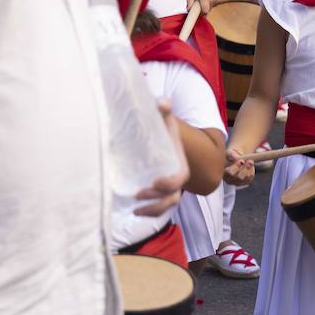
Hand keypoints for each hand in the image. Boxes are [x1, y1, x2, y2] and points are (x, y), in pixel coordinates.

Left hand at [133, 101, 187, 215]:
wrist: (158, 136)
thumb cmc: (160, 128)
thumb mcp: (163, 118)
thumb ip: (163, 109)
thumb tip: (162, 102)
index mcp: (179, 161)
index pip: (181, 177)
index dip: (171, 183)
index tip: (155, 182)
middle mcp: (175, 177)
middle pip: (173, 196)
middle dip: (157, 200)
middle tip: (137, 194)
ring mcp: (167, 187)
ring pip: (166, 205)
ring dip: (152, 210)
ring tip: (135, 210)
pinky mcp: (156, 192)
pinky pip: (157, 207)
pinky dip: (147, 212)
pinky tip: (132, 210)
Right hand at [224, 147, 254, 186]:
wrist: (237, 158)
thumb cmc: (231, 155)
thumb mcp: (229, 152)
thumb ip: (231, 154)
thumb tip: (236, 158)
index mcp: (223, 173)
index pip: (230, 173)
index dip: (237, 167)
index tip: (242, 160)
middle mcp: (230, 180)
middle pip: (239, 177)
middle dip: (245, 168)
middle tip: (249, 160)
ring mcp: (238, 182)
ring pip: (246, 178)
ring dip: (249, 168)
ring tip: (249, 161)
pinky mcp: (245, 181)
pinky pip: (250, 177)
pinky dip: (252, 169)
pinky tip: (250, 165)